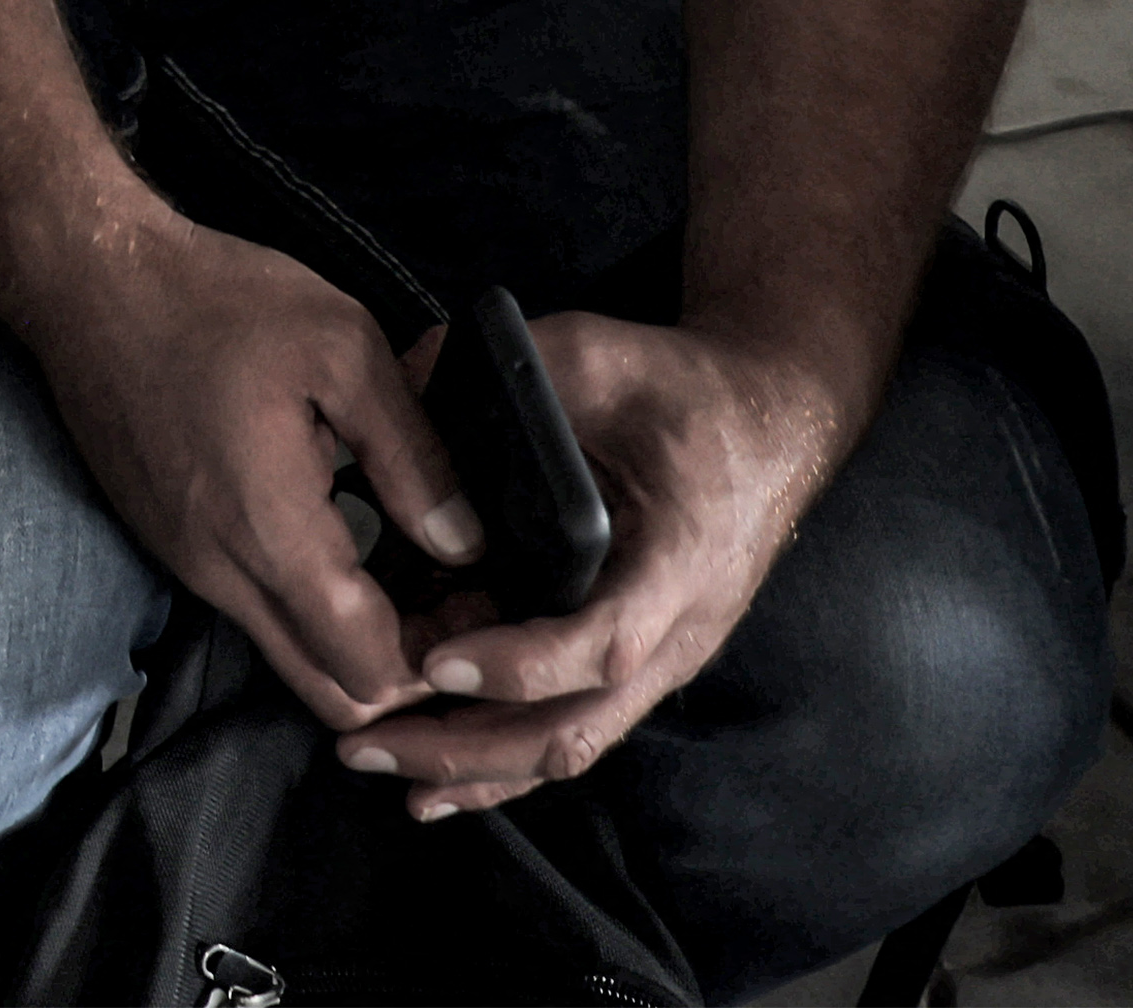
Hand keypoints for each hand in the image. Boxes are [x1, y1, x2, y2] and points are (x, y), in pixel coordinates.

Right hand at [0, 203, 475, 732]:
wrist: (85, 279)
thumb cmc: (215, 299)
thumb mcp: (343, 350)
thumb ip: (415, 457)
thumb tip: (465, 542)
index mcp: (271, 531)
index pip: (367, 668)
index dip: (439, 656)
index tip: (477, 599)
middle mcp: (221, 572)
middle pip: (328, 693)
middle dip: (403, 670)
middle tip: (451, 599)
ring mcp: (186, 563)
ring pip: (288, 654)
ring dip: (353, 638)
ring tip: (408, 567)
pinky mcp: (168, 543)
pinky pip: (251, 609)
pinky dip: (306, 604)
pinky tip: (343, 536)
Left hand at [325, 313, 857, 818]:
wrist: (767, 427)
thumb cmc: (686, 390)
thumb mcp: (607, 354)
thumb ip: (523, 372)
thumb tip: (407, 379)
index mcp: (679, 560)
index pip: (605, 639)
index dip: (519, 662)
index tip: (436, 658)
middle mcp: (676, 631)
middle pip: (574, 726)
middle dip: (465, 747)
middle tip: (365, 739)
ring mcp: (659, 659)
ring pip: (567, 744)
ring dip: (470, 765)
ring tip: (374, 756)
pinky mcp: (634, 663)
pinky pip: (568, 729)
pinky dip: (499, 761)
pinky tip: (431, 778)